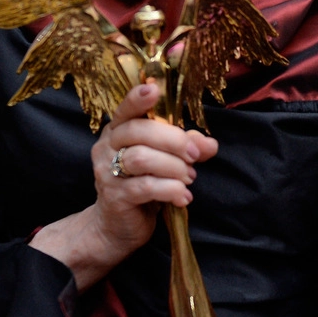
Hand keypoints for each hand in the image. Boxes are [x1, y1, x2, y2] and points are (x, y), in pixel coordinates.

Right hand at [29, 84, 217, 290]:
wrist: (116, 226)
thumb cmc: (141, 185)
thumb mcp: (166, 161)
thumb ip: (186, 147)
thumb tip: (210, 144)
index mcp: (119, 130)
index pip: (125, 108)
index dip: (137, 97)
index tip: (154, 90)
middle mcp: (107, 146)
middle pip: (138, 131)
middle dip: (173, 141)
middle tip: (194, 155)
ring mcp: (106, 171)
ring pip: (141, 158)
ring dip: (173, 167)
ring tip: (188, 178)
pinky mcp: (115, 196)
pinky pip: (145, 187)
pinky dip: (170, 190)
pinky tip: (183, 197)